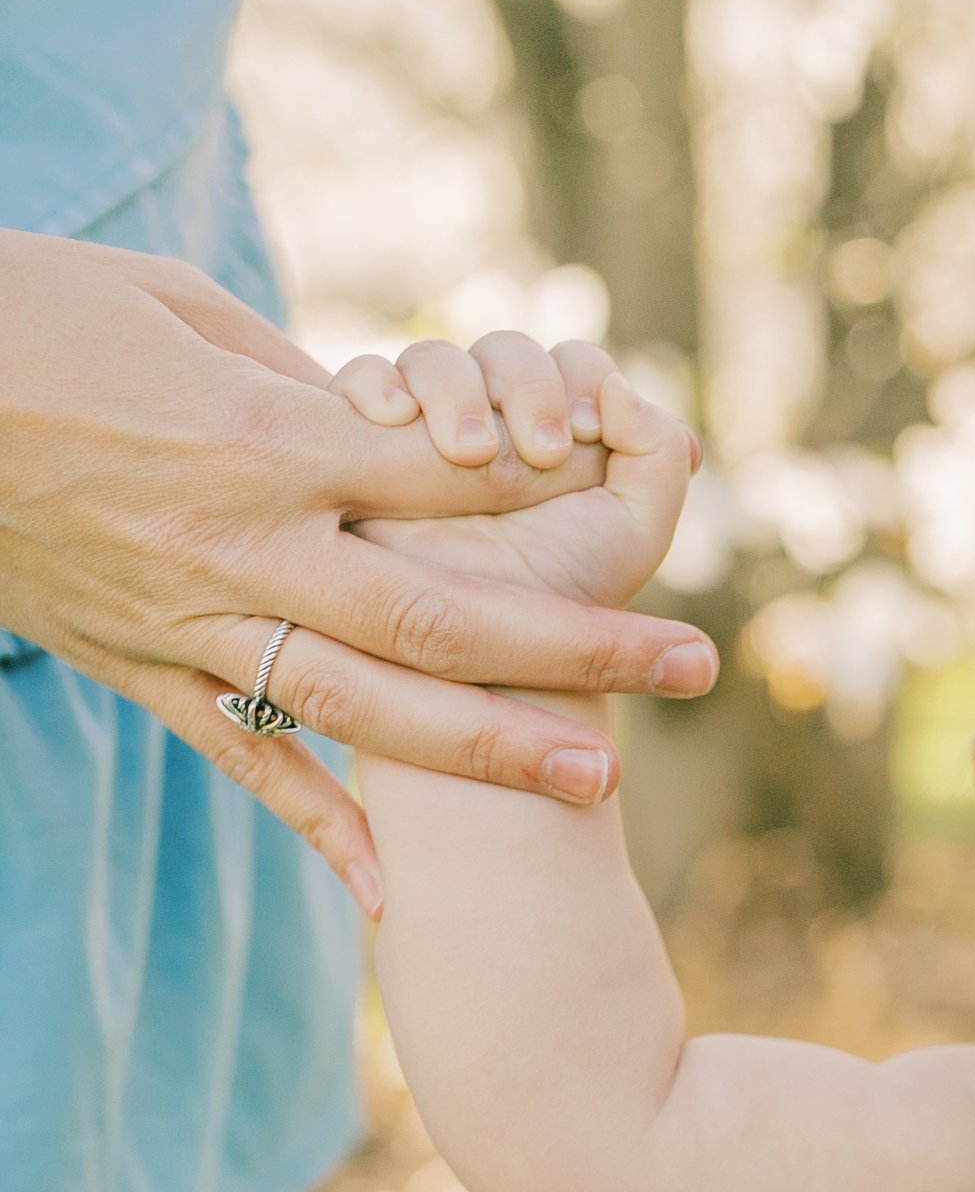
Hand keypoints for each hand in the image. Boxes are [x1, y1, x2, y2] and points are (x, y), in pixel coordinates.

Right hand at [0, 233, 719, 915]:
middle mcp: (243, 545)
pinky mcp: (137, 669)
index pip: (442, 479)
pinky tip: (390, 884)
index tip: (643, 505)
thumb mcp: (172, 307)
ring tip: (597, 777)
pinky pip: (244, 757)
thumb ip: (290, 376)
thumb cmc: (28, 314)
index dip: (550, 500)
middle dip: (575, 646)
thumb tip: (375, 413)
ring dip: (486, 749)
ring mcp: (189, 620)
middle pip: (439, 612)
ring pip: (361, 705)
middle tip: (692, 666)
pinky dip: (318, 823)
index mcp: (262, 440)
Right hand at [338, 333, 695, 616]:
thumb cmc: (560, 605)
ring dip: (455, 386)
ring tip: (471, 452)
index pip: (571, 363)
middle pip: (503, 353)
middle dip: (525, 383)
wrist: (475, 671)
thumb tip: (623, 388)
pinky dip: (375, 387)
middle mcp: (495, 429)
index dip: (579, 379)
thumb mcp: (631, 532)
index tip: (586, 433)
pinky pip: (358, 387)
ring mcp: (424, 435)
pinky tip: (396, 419)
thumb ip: (655, 455)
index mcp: (561, 436)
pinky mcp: (355, 448)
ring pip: (432, 362)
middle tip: (541, 450)